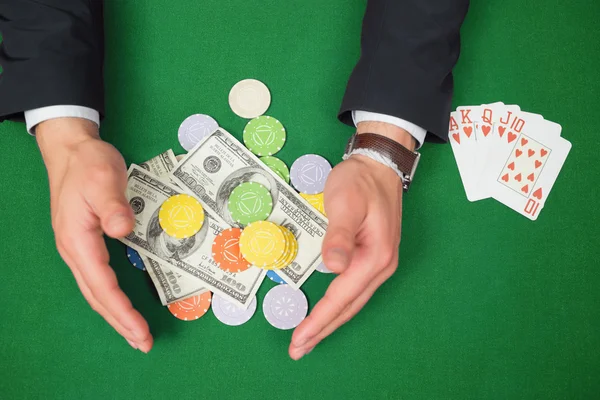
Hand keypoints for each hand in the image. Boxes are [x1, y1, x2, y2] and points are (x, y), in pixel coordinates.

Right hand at [37, 118, 151, 351]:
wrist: (72, 151)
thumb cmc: (89, 164)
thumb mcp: (104, 179)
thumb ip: (113, 205)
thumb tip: (121, 230)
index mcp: (78, 240)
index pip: (102, 285)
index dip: (122, 310)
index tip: (141, 330)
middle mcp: (76, 250)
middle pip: (97, 296)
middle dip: (120, 322)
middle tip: (143, 343)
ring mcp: (79, 248)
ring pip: (96, 290)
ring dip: (116, 314)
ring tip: (135, 333)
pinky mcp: (87, 243)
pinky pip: (99, 278)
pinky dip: (112, 297)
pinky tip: (122, 304)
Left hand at [289, 122, 414, 359]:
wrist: (378, 165)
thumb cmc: (360, 182)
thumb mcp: (346, 203)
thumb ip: (339, 235)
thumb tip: (333, 267)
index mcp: (374, 256)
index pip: (341, 296)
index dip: (319, 320)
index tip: (299, 339)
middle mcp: (380, 266)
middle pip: (348, 306)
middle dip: (322, 330)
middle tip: (298, 350)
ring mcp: (379, 263)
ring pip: (352, 301)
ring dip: (330, 321)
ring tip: (309, 338)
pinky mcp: (373, 258)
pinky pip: (353, 290)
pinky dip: (338, 306)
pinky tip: (327, 312)